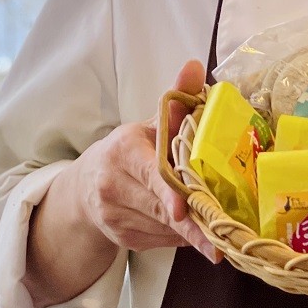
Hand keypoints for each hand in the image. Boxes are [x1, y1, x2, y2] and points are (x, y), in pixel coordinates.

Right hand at [72, 59, 220, 260]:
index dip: (168, 192)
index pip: (149, 172)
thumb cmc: (130, 151)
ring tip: (211, 219)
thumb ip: (177, 98)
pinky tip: (189, 225)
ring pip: (166, 228)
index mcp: (123, 150)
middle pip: (162, 207)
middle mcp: (113, 185)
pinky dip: (180, 236)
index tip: (182, 210)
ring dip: (191, 227)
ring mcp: (115, 217)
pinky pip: (163, 242)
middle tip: (223, 234)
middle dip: (194, 219)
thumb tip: (195, 66)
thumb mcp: (151, 123)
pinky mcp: (123, 239)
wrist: (85, 187)